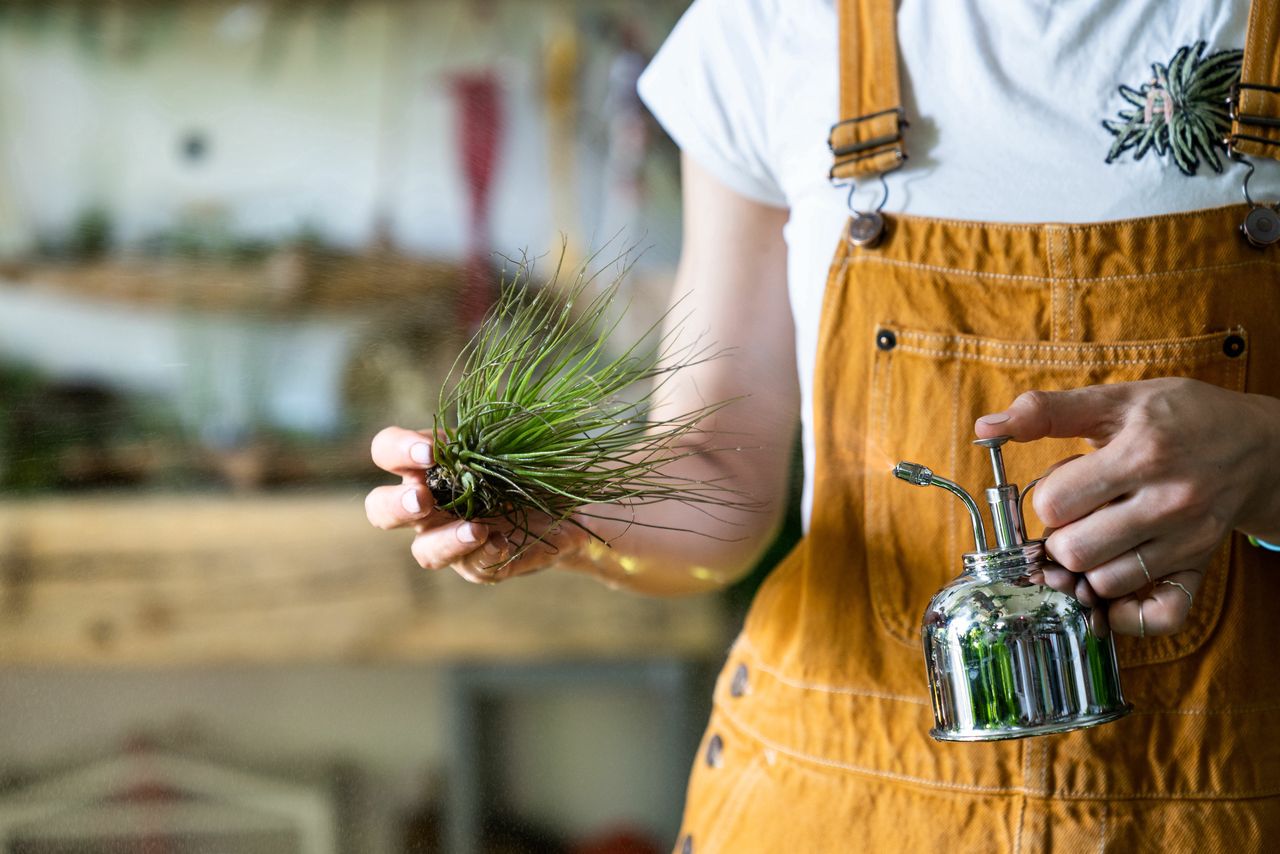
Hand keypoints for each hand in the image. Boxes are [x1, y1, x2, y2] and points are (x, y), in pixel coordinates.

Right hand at [364, 426, 587, 583]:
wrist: (569, 502)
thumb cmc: (532, 460)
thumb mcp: (515, 439)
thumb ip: (495, 434)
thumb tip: (489, 429)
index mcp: (429, 463)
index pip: (387, 451)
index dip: (397, 450)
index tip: (429, 452)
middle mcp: (430, 504)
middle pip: (381, 509)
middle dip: (396, 505)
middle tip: (422, 500)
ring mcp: (452, 538)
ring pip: (424, 551)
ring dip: (444, 541)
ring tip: (476, 529)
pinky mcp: (483, 564)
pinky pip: (473, 568)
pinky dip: (484, 555)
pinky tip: (502, 543)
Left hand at [975, 378, 1279, 636]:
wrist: (1258, 445)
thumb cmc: (1179, 417)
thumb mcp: (1116, 399)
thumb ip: (1047, 411)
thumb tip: (985, 426)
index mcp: (1142, 453)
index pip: (1055, 502)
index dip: (1046, 495)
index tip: (1065, 484)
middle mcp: (1169, 502)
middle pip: (1074, 551)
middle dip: (1059, 537)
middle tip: (1076, 518)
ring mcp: (1187, 541)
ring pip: (1104, 584)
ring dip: (1086, 568)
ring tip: (1096, 540)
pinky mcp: (1199, 568)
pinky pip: (1159, 616)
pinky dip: (1126, 613)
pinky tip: (1114, 587)